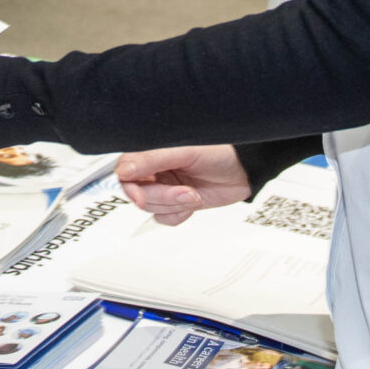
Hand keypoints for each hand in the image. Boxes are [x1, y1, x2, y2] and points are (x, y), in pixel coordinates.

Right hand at [116, 146, 252, 226]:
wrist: (246, 168)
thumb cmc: (220, 150)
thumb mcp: (183, 151)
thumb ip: (151, 159)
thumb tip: (123, 170)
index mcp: (150, 152)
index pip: (124, 173)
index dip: (130, 188)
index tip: (141, 197)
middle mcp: (155, 169)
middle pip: (137, 194)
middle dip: (162, 197)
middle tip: (184, 192)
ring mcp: (165, 186)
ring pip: (152, 208)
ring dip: (174, 204)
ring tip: (193, 193)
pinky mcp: (177, 202)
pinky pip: (164, 217)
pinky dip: (178, 214)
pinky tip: (192, 202)